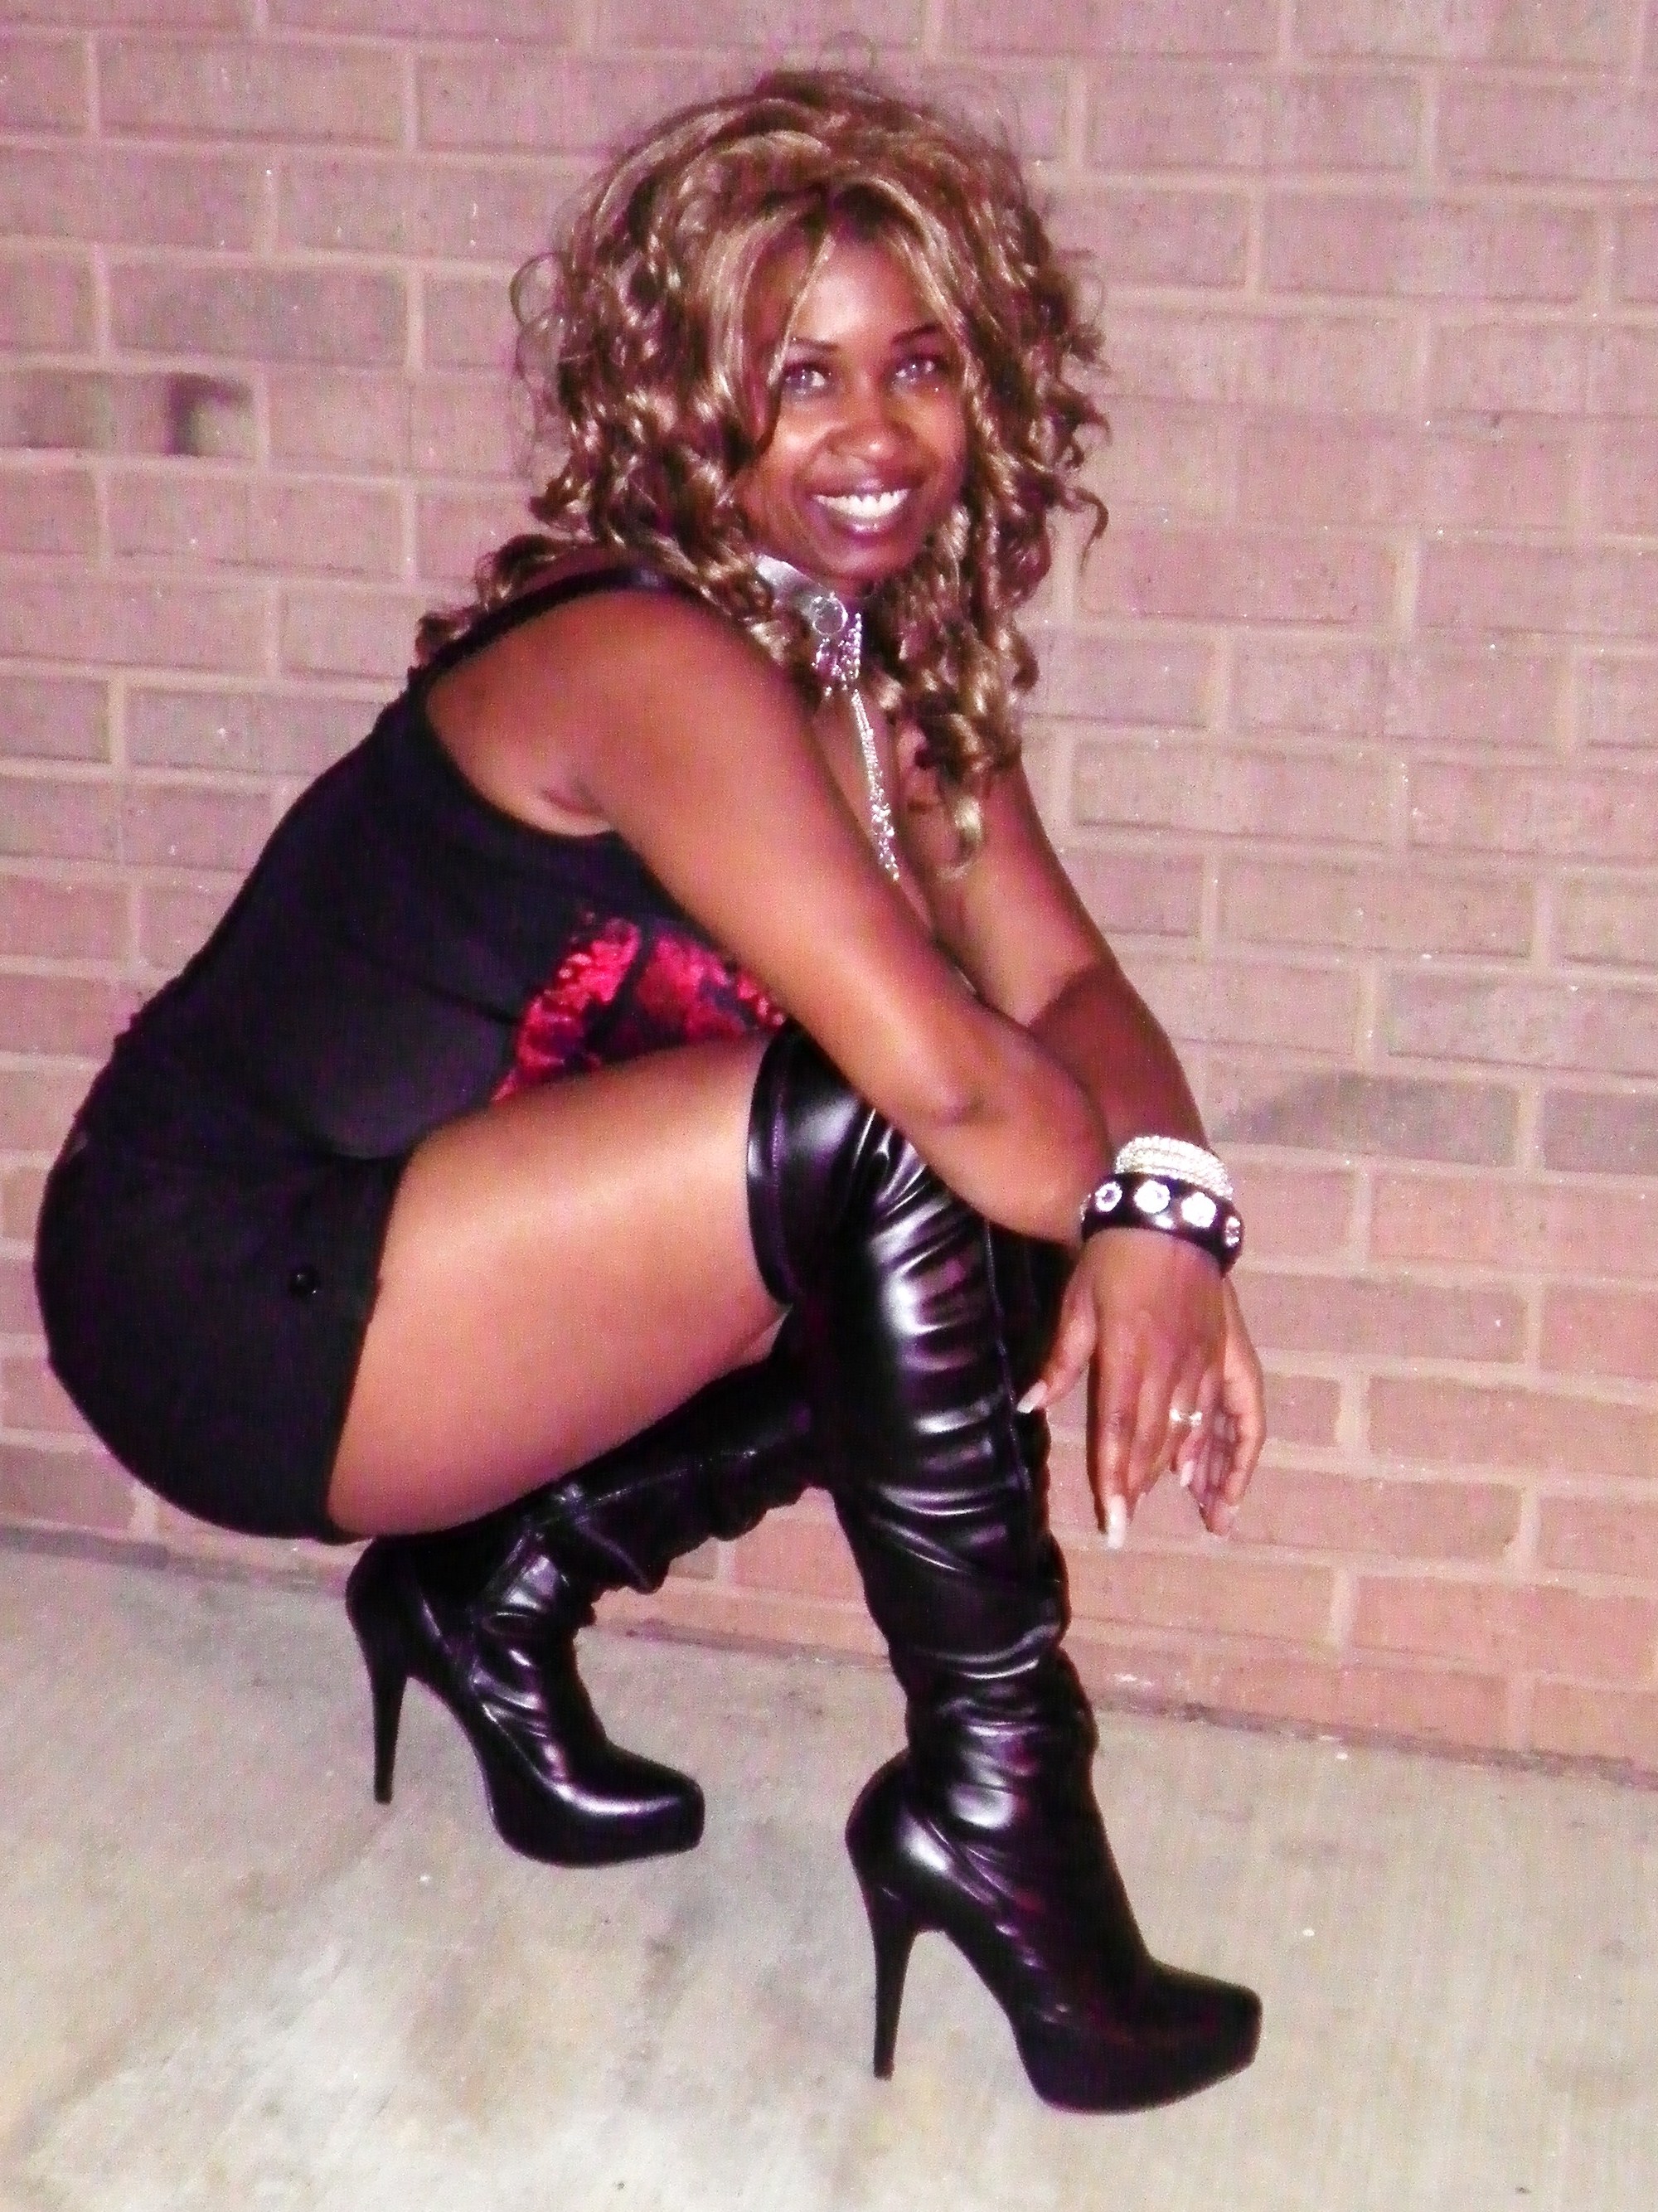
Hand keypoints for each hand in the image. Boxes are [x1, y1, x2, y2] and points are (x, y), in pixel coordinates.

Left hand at [1019, 1232, 1264, 1544]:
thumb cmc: (1111, 1260)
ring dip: (1176, 1473)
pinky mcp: (1227, 1352)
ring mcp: (1204, 1360)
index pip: (1120, 1429)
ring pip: (1191, 1431)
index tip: (1112, 1518)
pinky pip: (1229, 1412)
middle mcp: (1170, 1364)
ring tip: (1162, 1509)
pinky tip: (1210, 1477)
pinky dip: (1219, 1448)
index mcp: (1127, 1353)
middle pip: (1154, 1439)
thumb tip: (1029, 1405)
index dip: (1115, 1476)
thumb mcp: (1076, 1304)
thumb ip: (1060, 1361)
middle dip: (1137, 1485)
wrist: (1168, 1216)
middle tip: (1124, 1522)